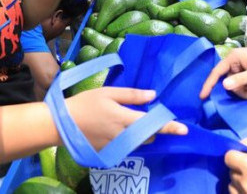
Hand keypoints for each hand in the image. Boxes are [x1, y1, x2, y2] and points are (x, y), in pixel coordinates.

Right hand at [65, 87, 187, 150]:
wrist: (62, 124)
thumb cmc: (85, 103)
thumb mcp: (108, 93)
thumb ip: (132, 95)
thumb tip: (153, 95)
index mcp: (124, 119)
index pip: (152, 124)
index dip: (169, 127)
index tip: (184, 130)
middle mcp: (122, 136)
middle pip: (147, 136)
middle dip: (152, 127)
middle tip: (147, 116)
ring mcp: (115, 147)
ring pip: (137, 143)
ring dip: (140, 134)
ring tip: (129, 121)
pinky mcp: (108, 153)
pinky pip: (125, 147)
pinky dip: (128, 139)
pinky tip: (117, 129)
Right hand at [199, 46, 246, 100]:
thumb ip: (241, 80)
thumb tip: (224, 86)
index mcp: (233, 58)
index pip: (216, 72)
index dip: (208, 84)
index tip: (202, 97)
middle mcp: (234, 62)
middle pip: (230, 83)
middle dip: (243, 92)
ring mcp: (240, 67)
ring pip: (238, 86)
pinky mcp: (245, 71)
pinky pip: (244, 84)